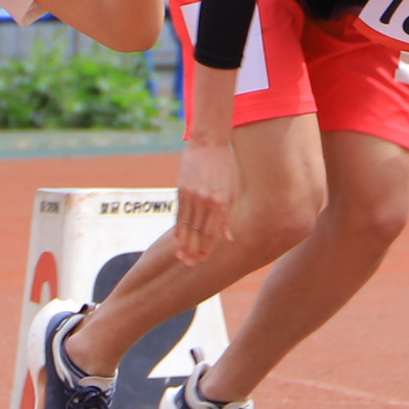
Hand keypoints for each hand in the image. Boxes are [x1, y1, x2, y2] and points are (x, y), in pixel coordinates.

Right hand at [172, 139, 237, 262]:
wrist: (208, 144)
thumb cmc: (225, 167)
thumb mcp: (232, 190)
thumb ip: (227, 216)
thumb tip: (227, 238)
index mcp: (220, 201)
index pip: (211, 232)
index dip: (206, 248)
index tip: (202, 260)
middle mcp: (205, 200)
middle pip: (197, 231)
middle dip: (193, 250)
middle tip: (189, 264)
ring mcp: (192, 195)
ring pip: (186, 225)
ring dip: (183, 243)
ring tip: (181, 256)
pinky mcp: (181, 189)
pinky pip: (179, 213)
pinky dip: (178, 228)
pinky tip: (176, 239)